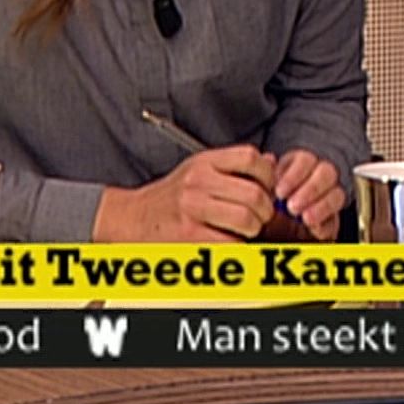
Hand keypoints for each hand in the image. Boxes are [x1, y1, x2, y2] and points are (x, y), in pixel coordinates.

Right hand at [95, 146, 278, 241]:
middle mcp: (198, 182)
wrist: (132, 218)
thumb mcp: (199, 170)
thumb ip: (234, 166)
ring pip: (246, 220)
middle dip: (265, 211)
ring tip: (243, 231)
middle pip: (254, 194)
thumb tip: (271, 163)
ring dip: (252, 230)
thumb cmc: (171, 197)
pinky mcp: (189, 236)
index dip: (268, 175)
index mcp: (204, 162)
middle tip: (259, 217)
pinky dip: (236, 246)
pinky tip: (228, 242)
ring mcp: (193, 209)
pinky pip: (230, 243)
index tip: (268, 188)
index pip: (251, 158)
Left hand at [271, 149, 345, 241]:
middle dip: (311, 189)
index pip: (305, 161)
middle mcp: (319, 178)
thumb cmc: (268, 204)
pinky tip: (315, 229)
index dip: (294, 175)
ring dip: (322, 206)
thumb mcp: (264, 187)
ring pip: (337, 194)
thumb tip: (268, 159)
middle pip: (327, 173)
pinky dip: (326, 225)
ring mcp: (328, 198)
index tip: (280, 192)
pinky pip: (336, 220)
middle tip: (293, 206)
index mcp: (301, 165)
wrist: (271, 232)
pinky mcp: (331, 222)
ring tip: (306, 219)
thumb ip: (267, 174)